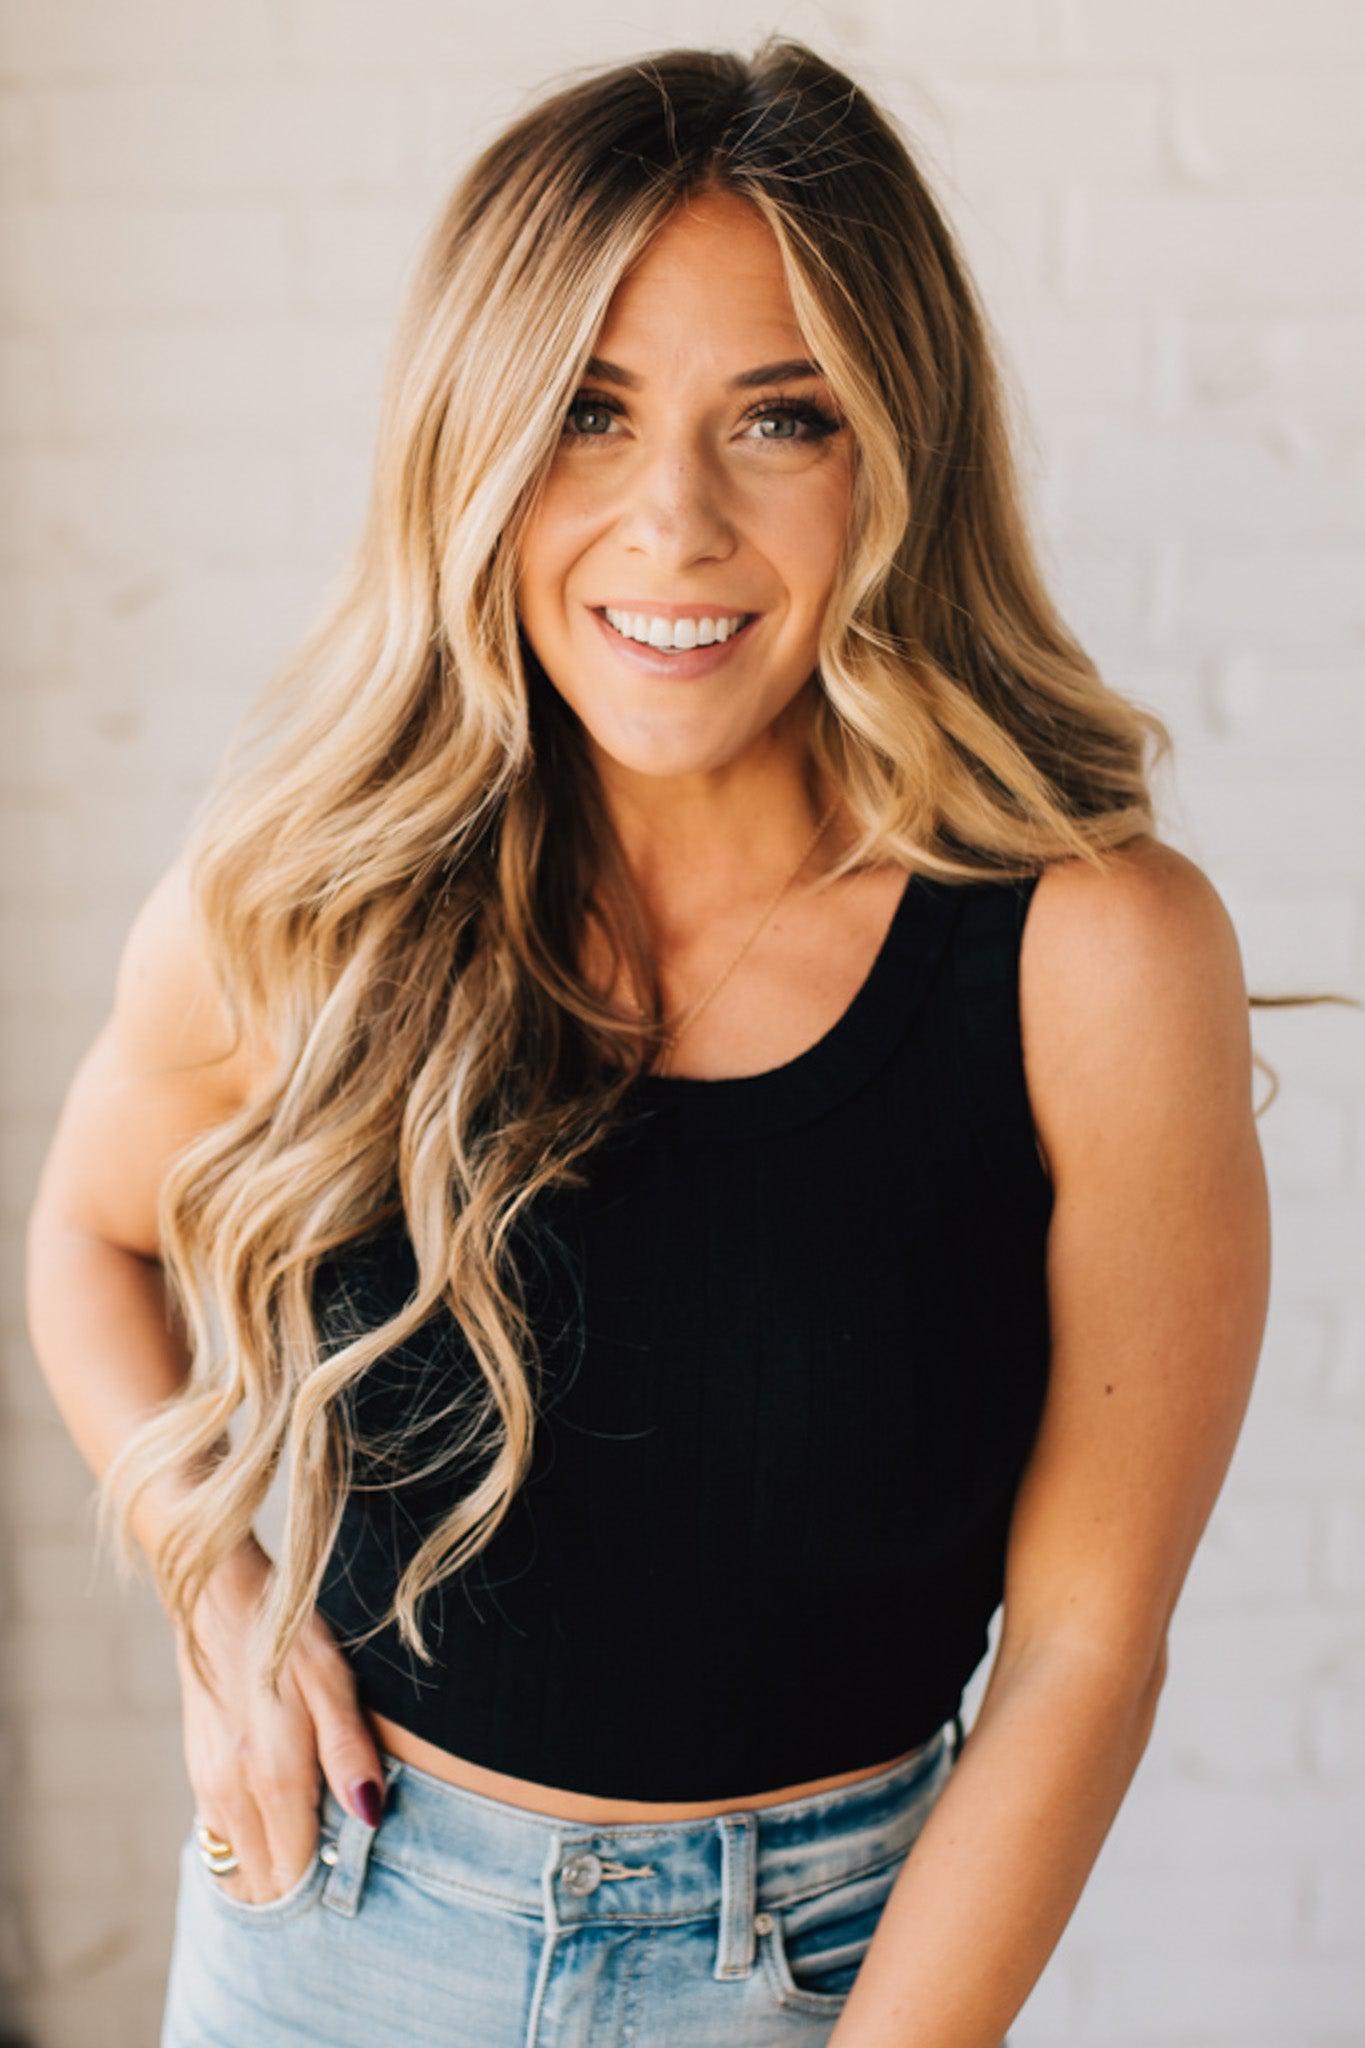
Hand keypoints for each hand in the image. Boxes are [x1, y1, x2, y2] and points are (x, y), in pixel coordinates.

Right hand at [175, 1538, 386, 1905]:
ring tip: (316, 1836)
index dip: (326, 1884)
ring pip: (240, 1864)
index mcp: (271, 1778)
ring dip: (274, 1865)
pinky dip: (252, 1840)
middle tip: (342, 1859)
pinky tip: (282, 1809)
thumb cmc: (287, 1637)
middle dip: (301, 1884)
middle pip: (264, 1881)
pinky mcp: (198, 1770)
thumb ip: (350, 1754)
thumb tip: (370, 1816)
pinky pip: (224, 1834)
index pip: (294, 1873)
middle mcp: (231, 1793)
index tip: (357, 1873)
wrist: (220, 1599)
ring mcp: (208, 1784)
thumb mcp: (334, 1683)